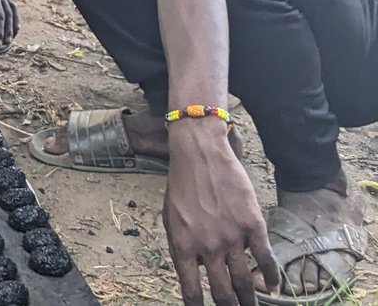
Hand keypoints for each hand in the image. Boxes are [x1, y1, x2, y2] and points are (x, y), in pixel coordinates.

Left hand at [165, 125, 279, 304]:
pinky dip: (272, 276)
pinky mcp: (253, 225)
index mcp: (183, 246)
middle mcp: (208, 247)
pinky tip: (274, 286)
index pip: (192, 291)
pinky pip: (265, 259)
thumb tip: (197, 272)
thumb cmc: (182, 185)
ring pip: (246, 282)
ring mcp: (232, 237)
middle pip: (223, 293)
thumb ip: (182, 247)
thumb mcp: (171, 218)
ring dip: (250, 299)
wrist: (200, 154)